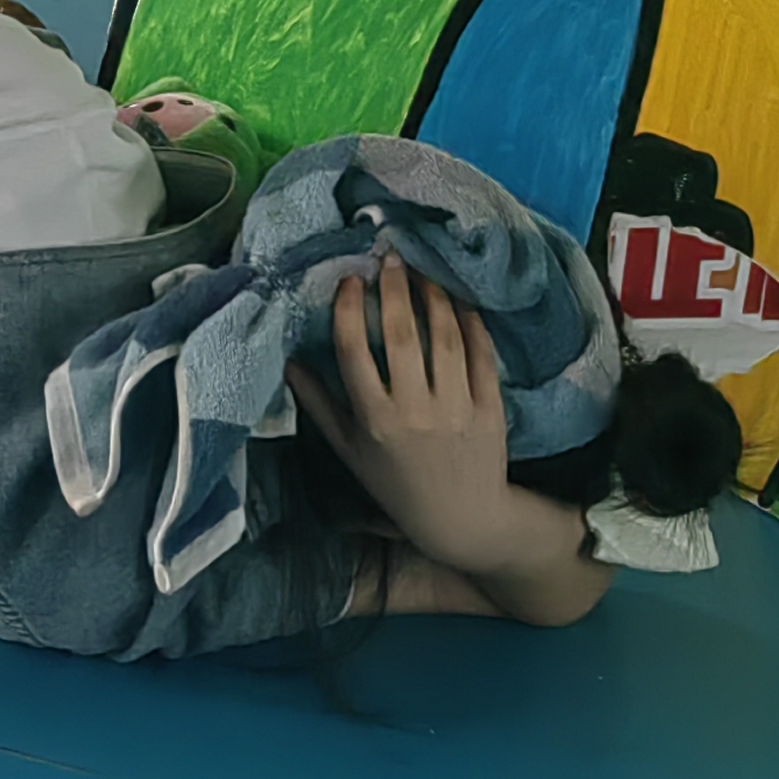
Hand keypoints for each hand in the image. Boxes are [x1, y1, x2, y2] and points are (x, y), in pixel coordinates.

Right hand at [295, 263, 531, 579]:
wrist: (463, 520)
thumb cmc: (397, 485)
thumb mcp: (350, 452)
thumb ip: (319, 406)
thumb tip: (288, 361)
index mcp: (373, 421)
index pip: (354, 352)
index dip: (350, 309)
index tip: (351, 281)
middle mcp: (414, 412)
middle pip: (402, 335)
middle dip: (395, 288)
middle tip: (389, 259)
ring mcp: (455, 409)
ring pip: (444, 338)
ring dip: (433, 297)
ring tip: (423, 274)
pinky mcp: (489, 409)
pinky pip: (480, 355)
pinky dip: (471, 323)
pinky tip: (459, 302)